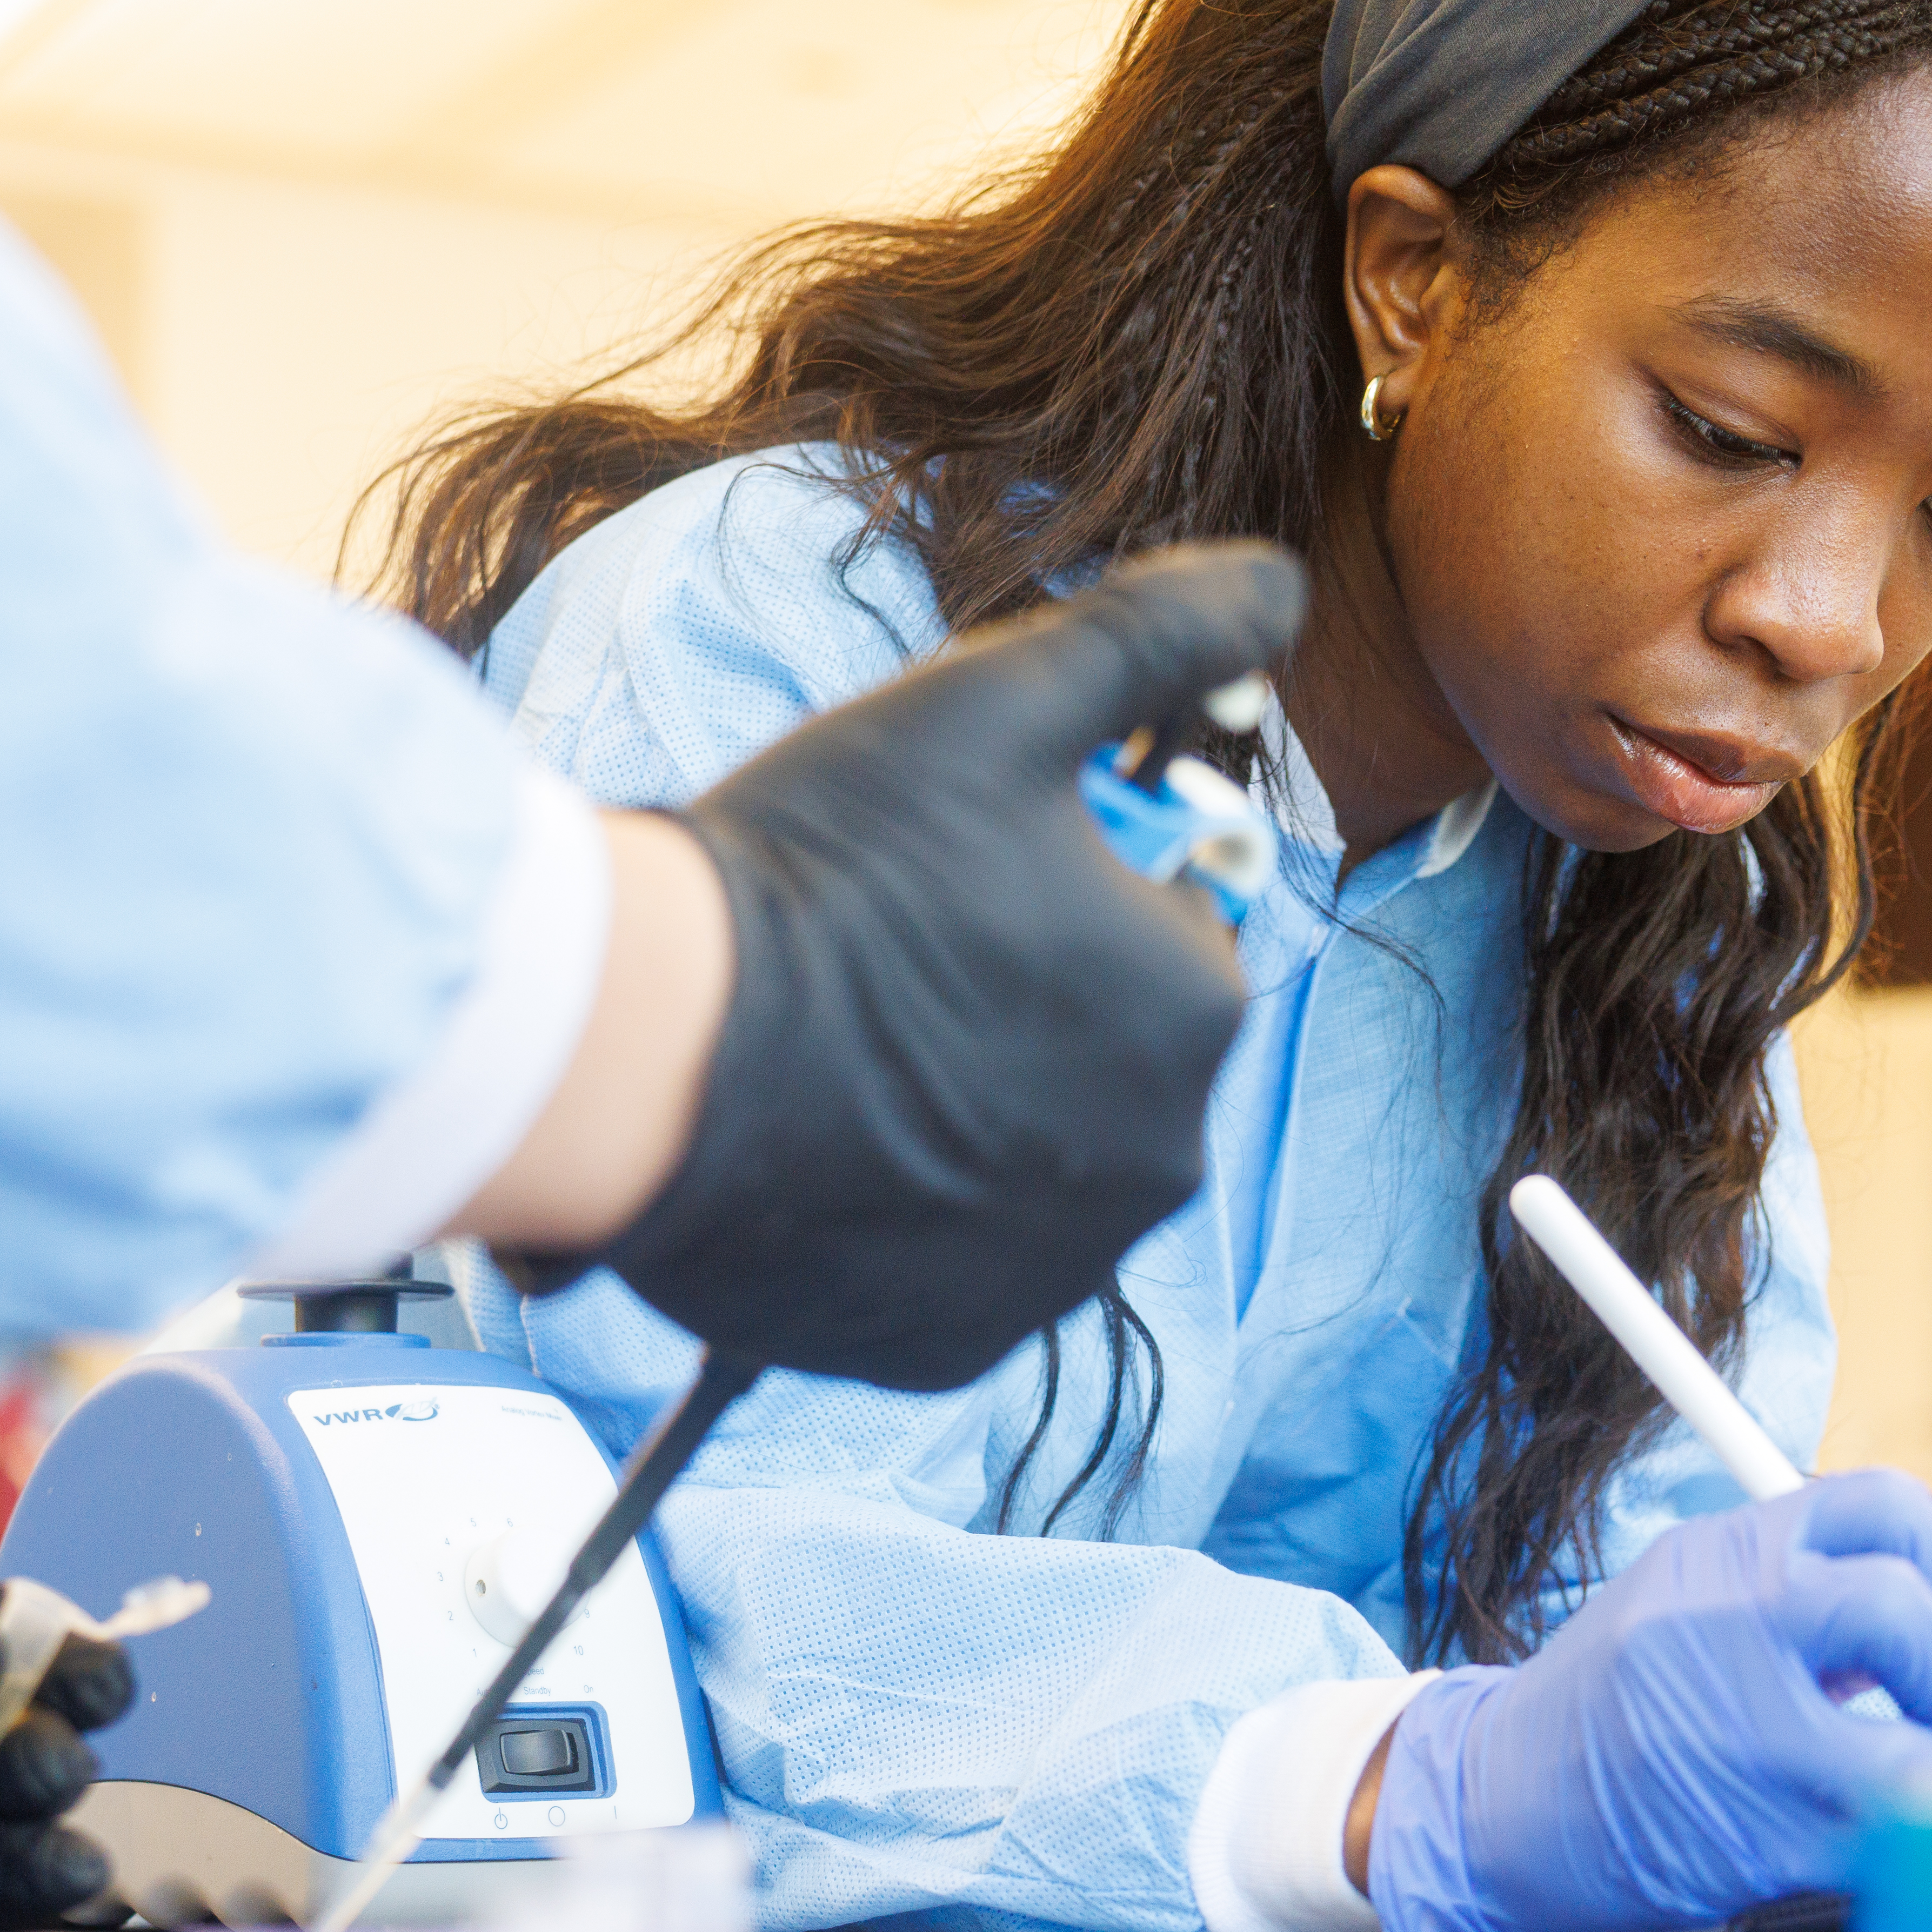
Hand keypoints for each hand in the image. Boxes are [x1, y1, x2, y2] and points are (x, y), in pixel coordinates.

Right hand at [587, 541, 1309, 1393]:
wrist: (651, 1057)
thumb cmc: (827, 870)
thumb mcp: (1000, 701)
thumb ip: (1160, 635)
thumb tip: (1280, 584)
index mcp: (1195, 1005)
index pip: (1164, 928)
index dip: (1062, 887)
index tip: (956, 874)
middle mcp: (1159, 1160)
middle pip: (1103, 1055)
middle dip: (1021, 1006)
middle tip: (887, 960)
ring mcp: (1056, 1271)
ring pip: (1028, 1161)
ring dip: (965, 1110)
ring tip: (841, 1052)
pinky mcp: (951, 1347)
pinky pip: (949, 1263)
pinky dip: (902, 1213)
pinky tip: (821, 1146)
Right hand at [1361, 1472, 1931, 1931]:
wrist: (1485, 1804)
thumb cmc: (1598, 1711)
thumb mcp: (1685, 1604)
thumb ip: (1795, 1595)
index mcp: (1718, 1557)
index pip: (1882, 1509)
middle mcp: (1724, 1625)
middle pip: (1906, 1613)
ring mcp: (1740, 1736)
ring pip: (1920, 1752)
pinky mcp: (1755, 1840)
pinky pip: (1887, 1842)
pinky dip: (1923, 1844)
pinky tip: (1913, 1841)